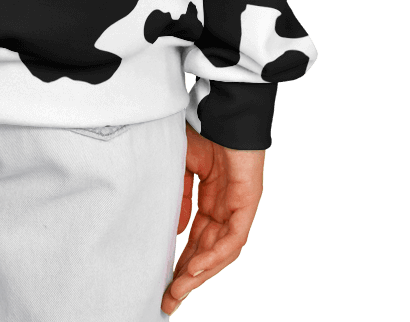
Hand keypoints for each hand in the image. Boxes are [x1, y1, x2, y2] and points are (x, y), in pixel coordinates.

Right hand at [162, 122, 263, 313]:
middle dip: (186, 278)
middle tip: (167, 301)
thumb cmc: (200, 130)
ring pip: (220, 252)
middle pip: (207, 252)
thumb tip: (174, 232)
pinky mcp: (248, 203)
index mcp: (211, 200)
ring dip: (198, 274)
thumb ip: (177, 199)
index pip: (196, 239)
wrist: (221, 108)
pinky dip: (213, 256)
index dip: (179, 261)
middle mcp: (226, 209)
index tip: (161, 282)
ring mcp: (239, 207)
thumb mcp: (179, 168)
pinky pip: (232, 238)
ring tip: (177, 292)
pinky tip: (194, 269)